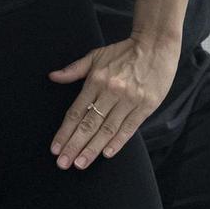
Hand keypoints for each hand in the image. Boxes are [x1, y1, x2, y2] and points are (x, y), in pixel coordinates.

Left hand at [48, 37, 179, 169]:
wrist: (156, 45)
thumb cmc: (124, 52)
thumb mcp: (96, 56)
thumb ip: (74, 70)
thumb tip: (53, 77)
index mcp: (96, 81)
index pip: (76, 112)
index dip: (65, 132)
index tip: (55, 148)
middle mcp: (111, 92)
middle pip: (89, 124)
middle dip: (74, 145)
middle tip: (63, 163)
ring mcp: (129, 100)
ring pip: (107, 129)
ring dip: (92, 148)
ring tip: (80, 163)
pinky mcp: (146, 105)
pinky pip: (129, 127)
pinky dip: (118, 142)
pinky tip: (106, 154)